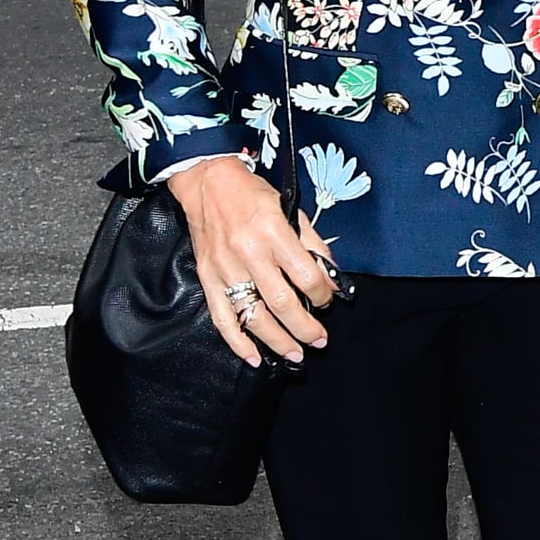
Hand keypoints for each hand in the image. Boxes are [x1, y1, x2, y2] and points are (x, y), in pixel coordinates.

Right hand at [166, 157, 338, 370]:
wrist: (207, 182)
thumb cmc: (253, 195)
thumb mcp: (290, 210)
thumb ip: (313, 245)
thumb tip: (332, 280)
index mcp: (273, 233)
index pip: (306, 276)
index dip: (322, 295)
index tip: (327, 301)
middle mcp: (249, 253)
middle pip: (282, 303)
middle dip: (305, 327)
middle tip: (319, 341)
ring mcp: (225, 268)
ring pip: (254, 316)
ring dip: (277, 341)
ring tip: (296, 355)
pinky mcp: (207, 277)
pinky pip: (222, 317)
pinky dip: (237, 341)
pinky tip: (253, 357)